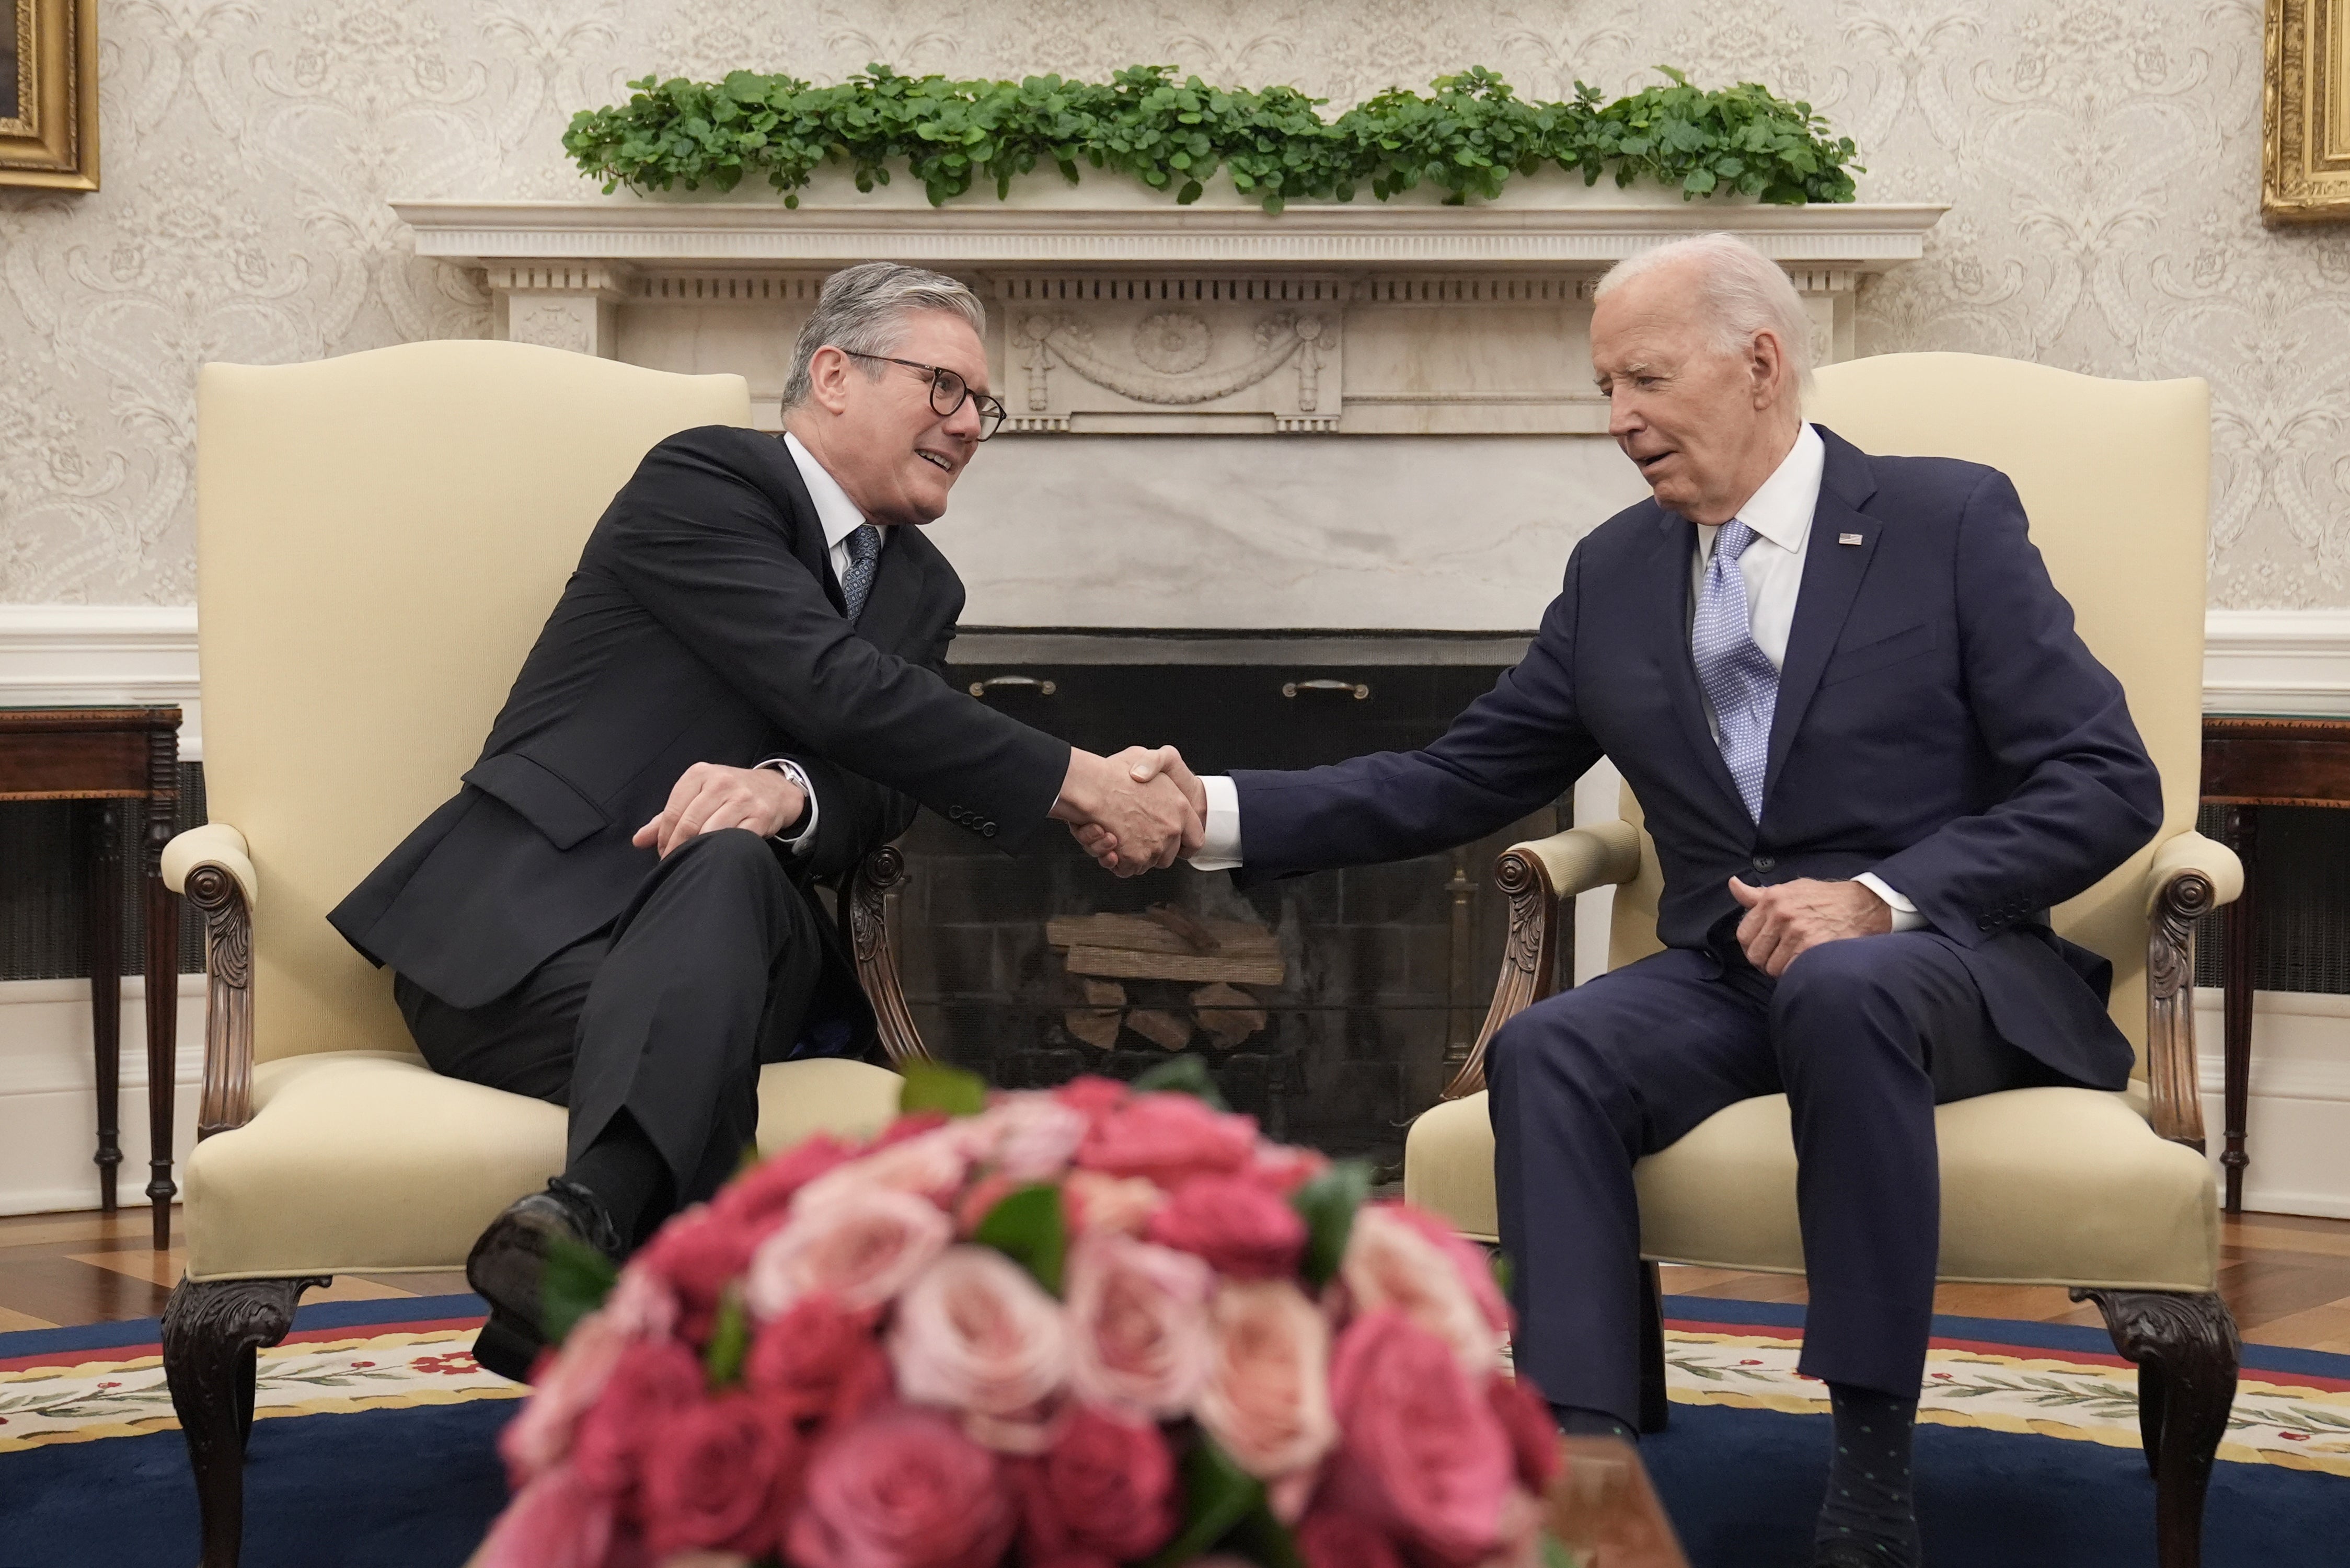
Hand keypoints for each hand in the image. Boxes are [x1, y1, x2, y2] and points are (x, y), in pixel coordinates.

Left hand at [633, 762, 805, 857]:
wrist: (775, 789)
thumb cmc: (729, 793)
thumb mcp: (697, 794)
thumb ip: (667, 817)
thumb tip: (638, 840)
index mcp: (699, 774)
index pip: (673, 813)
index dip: (664, 839)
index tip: (663, 853)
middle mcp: (721, 782)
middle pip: (689, 824)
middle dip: (678, 849)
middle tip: (676, 862)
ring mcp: (742, 798)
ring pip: (711, 832)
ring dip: (699, 853)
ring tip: (694, 862)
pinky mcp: (761, 815)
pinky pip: (736, 838)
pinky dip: (723, 852)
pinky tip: (718, 858)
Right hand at [1051, 746, 1203, 875]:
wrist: (1091, 787)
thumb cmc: (1112, 772)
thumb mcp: (1142, 757)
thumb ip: (1153, 768)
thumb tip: (1146, 773)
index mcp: (1180, 807)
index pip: (1195, 838)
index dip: (1183, 843)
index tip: (1175, 844)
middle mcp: (1171, 830)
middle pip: (1168, 855)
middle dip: (1152, 851)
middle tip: (1134, 837)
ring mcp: (1153, 847)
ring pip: (1145, 863)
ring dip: (1131, 855)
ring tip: (1113, 836)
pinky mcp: (1133, 859)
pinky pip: (1126, 870)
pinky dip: (1115, 861)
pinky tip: (1106, 844)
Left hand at [1727, 877, 1891, 976]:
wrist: (1861, 906)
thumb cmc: (1824, 898)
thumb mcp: (1790, 889)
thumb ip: (1758, 894)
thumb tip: (1733, 884)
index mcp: (1772, 898)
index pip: (1742, 933)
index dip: (1750, 945)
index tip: (1762, 947)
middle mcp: (1781, 914)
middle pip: (1754, 954)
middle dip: (1763, 961)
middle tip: (1777, 958)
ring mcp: (1796, 932)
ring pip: (1771, 967)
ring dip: (1779, 969)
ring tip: (1792, 961)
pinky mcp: (1811, 948)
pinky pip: (1789, 972)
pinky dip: (1793, 974)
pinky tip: (1802, 965)